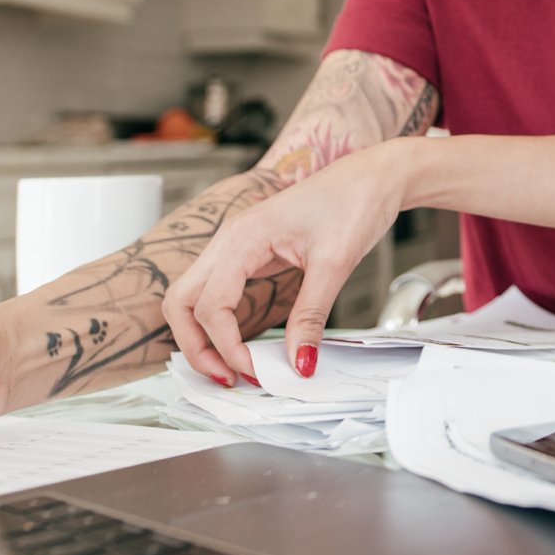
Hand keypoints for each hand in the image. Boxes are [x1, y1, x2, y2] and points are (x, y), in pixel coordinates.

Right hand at [163, 145, 403, 382]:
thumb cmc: (354, 201)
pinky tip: (240, 343)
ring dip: (201, 336)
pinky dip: (218, 322)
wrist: (373, 175)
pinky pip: (216, 291)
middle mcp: (229, 239)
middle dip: (195, 346)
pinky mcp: (248, 252)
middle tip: (227, 378)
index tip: (256, 372)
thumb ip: (311, 315)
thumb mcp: (335, 263)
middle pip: (180, 302)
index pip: (210, 306)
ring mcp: (235, 245)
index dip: (226, 347)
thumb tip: (299, 363)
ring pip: (191, 297)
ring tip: (231, 367)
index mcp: (243, 237)